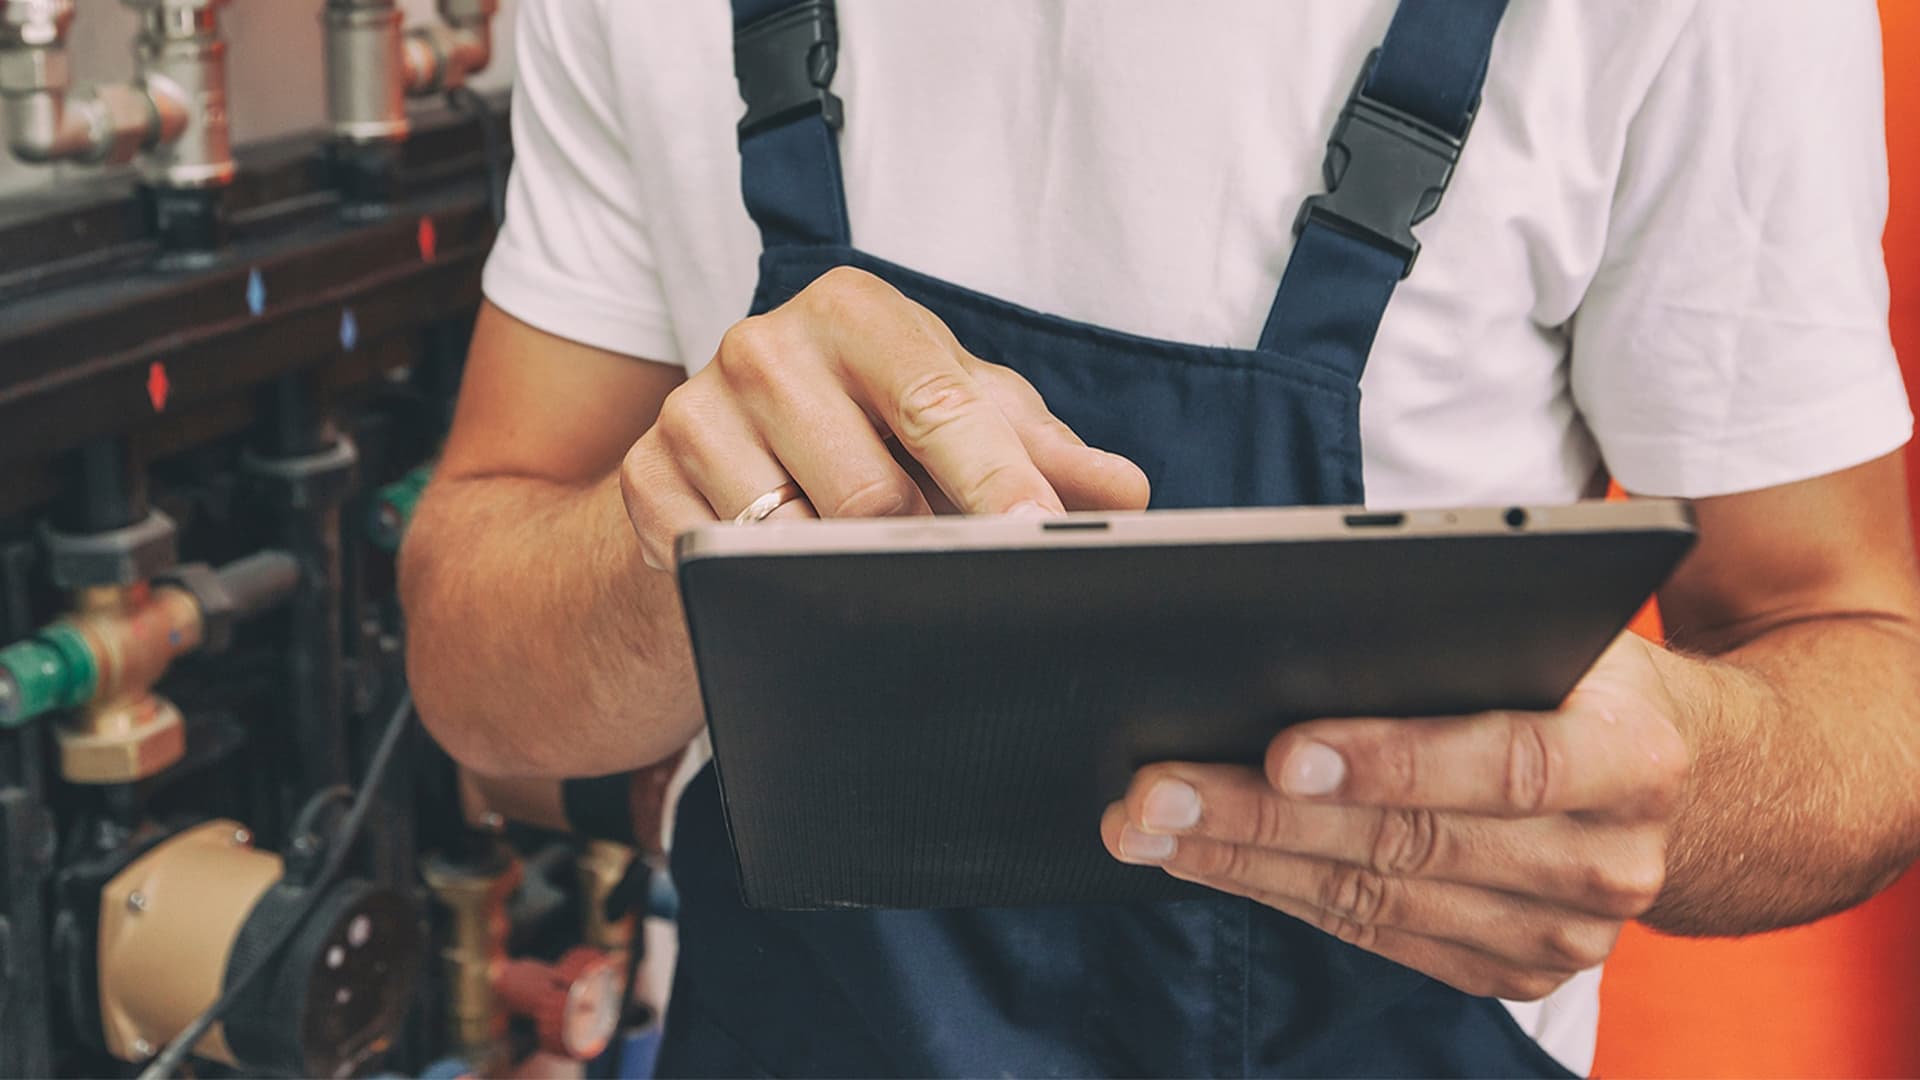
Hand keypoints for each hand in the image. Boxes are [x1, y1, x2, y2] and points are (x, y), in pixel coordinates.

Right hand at [620, 266, 1149, 567]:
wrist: (721, 466)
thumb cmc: (862, 432)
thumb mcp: (954, 422)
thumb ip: (1039, 449)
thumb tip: (1124, 493)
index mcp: (854, 310)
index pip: (937, 402)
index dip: (995, 479)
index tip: (1037, 535)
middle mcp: (765, 345)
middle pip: (870, 493)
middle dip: (920, 548)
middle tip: (948, 574)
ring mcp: (693, 413)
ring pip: (794, 543)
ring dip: (842, 574)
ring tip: (857, 562)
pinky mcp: (644, 484)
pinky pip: (725, 569)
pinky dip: (765, 587)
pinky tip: (777, 573)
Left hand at [1101, 633, 1692, 999]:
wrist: (1686, 786)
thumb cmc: (1585, 683)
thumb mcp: (1559, 637)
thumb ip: (1467, 641)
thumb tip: (1307, 631)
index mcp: (1633, 757)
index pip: (1505, 762)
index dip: (1391, 760)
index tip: (1282, 749)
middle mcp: (1608, 861)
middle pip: (1412, 842)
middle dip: (1265, 815)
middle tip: (1158, 789)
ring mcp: (1563, 936)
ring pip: (1375, 898)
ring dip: (1244, 861)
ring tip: (1150, 825)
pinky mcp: (1515, 975)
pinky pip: (1375, 934)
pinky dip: (1277, 894)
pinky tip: (1205, 859)